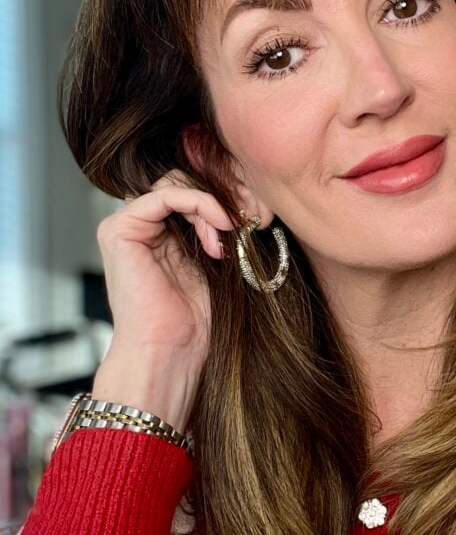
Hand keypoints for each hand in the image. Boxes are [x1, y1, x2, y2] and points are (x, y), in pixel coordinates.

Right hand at [93, 171, 234, 428]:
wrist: (172, 352)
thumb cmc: (196, 321)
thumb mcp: (220, 263)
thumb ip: (223, 230)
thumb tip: (251, 202)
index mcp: (163, 235)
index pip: (195, 192)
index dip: (228, 197)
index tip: (258, 215)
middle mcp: (142, 227)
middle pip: (185, 182)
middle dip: (224, 195)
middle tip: (252, 215)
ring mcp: (127, 227)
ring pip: (176, 184)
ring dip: (213, 203)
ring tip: (231, 231)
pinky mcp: (119, 230)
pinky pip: (164, 195)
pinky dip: (198, 203)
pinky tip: (220, 224)